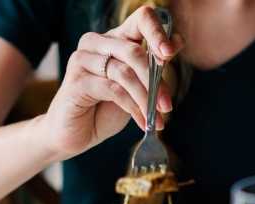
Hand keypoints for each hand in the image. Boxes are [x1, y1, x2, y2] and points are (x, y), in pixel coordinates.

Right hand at [40, 7, 186, 159]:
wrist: (77, 133)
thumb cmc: (106, 108)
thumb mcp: (137, 86)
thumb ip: (154, 65)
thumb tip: (179, 41)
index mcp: (115, 38)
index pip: (141, 19)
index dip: (158, 33)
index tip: (169, 54)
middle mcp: (96, 42)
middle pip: (134, 52)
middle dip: (156, 81)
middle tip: (166, 106)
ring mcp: (82, 59)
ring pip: (125, 73)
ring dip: (145, 99)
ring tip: (155, 118)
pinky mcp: (76, 80)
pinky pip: (113, 90)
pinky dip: (132, 108)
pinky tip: (141, 121)